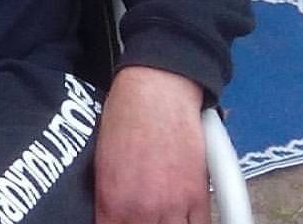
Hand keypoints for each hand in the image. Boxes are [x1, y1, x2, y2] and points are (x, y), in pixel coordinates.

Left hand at [94, 66, 209, 223]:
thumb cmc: (125, 115)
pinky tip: (182, 218)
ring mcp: (174, 207)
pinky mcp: (200, 198)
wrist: (156, 90)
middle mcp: (143, 211)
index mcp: (112, 201)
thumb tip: (109, 215)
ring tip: (160, 215)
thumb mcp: (102, 159)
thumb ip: (108, 198)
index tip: (118, 220)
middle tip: (142, 214)